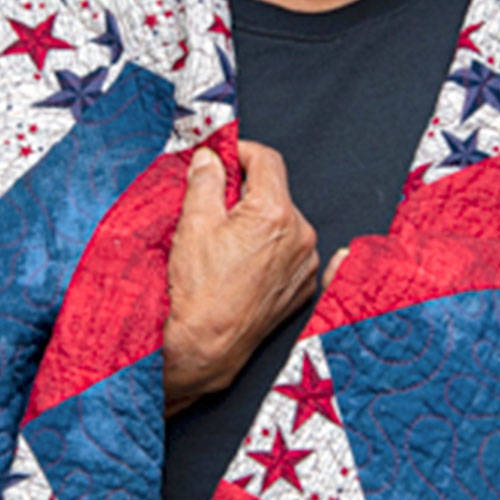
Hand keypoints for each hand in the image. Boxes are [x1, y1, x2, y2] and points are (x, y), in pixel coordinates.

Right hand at [162, 141, 318, 412]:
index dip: (240, 152)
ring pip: (282, 223)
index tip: (221, 158)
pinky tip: (241, 264)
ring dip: (258, 222)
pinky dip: (269, 249)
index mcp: (275, 213)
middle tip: (214, 205)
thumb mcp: (193, 224)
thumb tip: (210, 159)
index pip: (266, 159)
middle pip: (275, 193)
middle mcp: (300, 236)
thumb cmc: (199, 292)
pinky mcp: (303, 286)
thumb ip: (205, 181)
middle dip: (246, 191)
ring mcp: (305, 263)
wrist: (208, 347)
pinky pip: (289, 252)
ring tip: (225, 243)